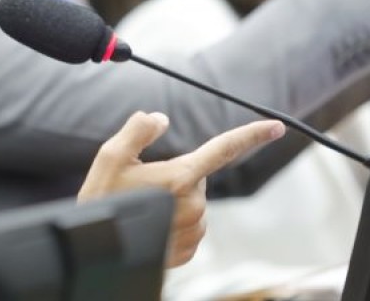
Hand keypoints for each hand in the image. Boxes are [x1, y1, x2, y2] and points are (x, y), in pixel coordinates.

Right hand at [77, 112, 283, 266]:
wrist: (94, 248)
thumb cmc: (102, 200)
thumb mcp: (111, 155)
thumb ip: (139, 129)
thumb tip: (161, 119)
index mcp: (179, 178)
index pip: (223, 149)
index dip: (251, 135)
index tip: (275, 126)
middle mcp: (193, 205)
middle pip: (197, 176)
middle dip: (177, 175)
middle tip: (143, 185)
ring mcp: (193, 230)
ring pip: (194, 201)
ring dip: (174, 199)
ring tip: (143, 208)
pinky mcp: (188, 249)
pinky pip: (190, 224)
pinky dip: (174, 220)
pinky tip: (151, 224)